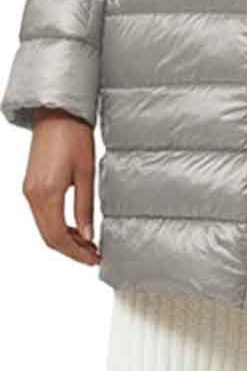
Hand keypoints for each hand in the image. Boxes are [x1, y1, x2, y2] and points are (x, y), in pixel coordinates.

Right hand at [22, 109, 100, 264]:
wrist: (57, 112)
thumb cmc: (73, 135)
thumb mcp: (86, 174)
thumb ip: (84, 208)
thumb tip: (87, 236)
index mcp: (46, 193)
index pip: (58, 237)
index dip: (76, 252)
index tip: (93, 258)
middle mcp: (32, 194)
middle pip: (48, 237)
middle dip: (71, 250)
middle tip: (93, 255)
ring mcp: (29, 190)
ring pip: (44, 228)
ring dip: (64, 240)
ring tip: (87, 244)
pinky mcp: (30, 185)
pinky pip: (41, 215)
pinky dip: (57, 226)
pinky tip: (74, 228)